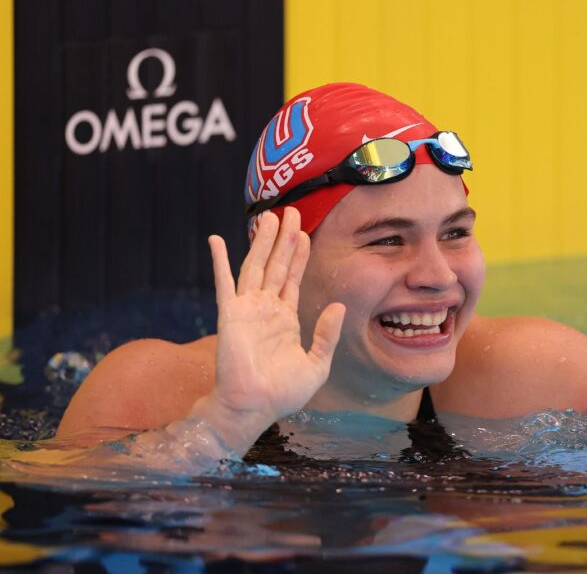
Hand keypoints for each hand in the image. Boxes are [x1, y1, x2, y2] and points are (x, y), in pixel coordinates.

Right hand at [199, 208, 344, 445]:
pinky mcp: (230, 314)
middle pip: (276, 264)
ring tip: (270, 216)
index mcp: (285, 318)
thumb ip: (327, 334)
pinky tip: (216, 239)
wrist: (255, 406)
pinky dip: (219, 260)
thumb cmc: (283, 392)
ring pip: (256, 266)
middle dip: (284, 239)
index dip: (299, 255)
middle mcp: (266, 308)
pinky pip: (224, 282)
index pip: (292, 278)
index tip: (304, 233)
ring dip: (263, 241)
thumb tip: (338, 306)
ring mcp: (247, 309)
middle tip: (290, 211)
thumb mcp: (317, 364)